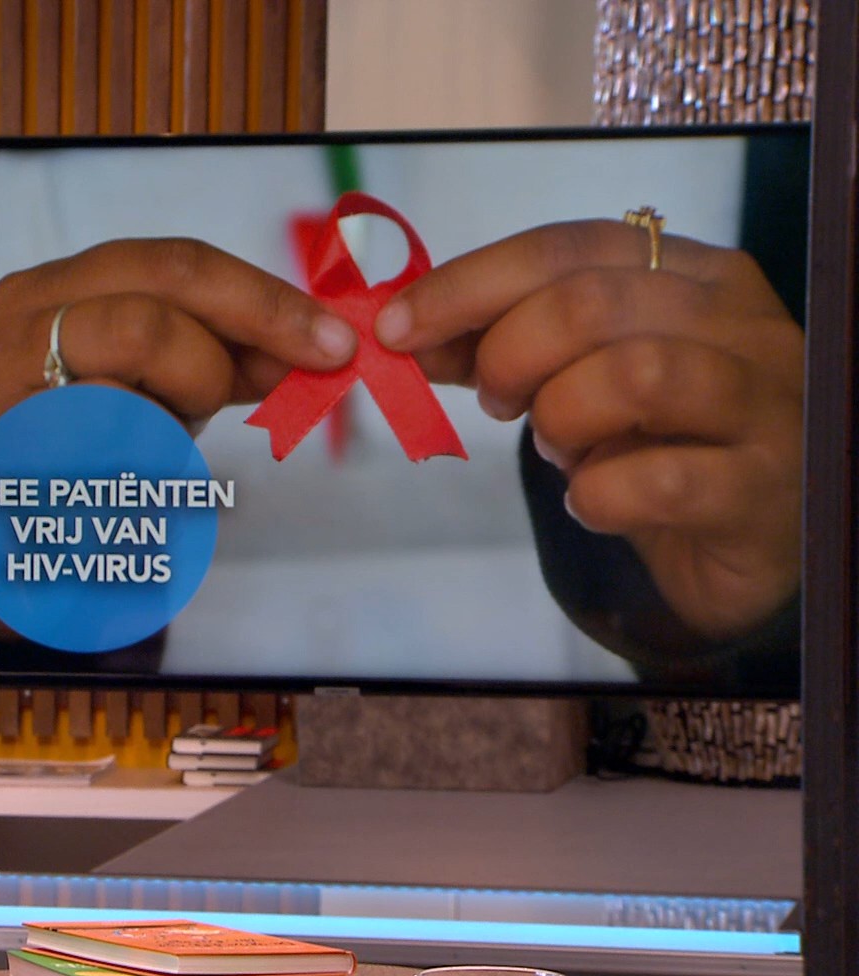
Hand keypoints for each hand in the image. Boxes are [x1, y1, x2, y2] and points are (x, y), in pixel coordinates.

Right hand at [0, 237, 358, 636]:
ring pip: (130, 394)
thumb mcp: (148, 389)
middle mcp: (16, 322)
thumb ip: (218, 359)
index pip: (174, 265)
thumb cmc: (70, 457)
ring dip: (166, 431)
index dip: (262, 296)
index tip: (333, 337)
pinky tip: (112, 497)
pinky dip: (126, 487)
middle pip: (155, 308)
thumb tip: (312, 346)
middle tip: (307, 371)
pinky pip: (98, 471)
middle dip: (244, 339)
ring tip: (145, 459)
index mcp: (56, 288)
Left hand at [376, 219, 802, 640]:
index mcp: (695, 274)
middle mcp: (742, 323)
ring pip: (634, 375)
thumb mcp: (582, 379)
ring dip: (560, 417)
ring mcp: (765, 404)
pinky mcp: (763, 489)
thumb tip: (406, 334)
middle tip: (496, 402)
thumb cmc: (664, 445)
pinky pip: (657, 481)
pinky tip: (591, 502)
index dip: (468, 284)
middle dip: (509, 355)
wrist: (754, 541)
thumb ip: (504, 346)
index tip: (397, 328)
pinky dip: (597, 495)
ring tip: (557, 449)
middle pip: (592, 303)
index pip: (567, 247)